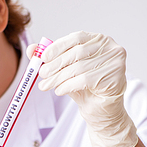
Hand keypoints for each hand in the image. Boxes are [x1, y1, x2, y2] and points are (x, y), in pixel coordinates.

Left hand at [27, 31, 137, 146]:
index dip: (58, 46)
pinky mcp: (116, 77)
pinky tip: (59, 91)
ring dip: (58, 78)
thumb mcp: (65, 70)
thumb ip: (50, 58)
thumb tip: (31, 49)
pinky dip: (68, 85)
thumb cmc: (84, 86)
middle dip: (55, 65)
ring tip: (46, 85)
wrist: (99, 109)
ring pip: (79, 68)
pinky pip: (86, 80)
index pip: (76, 37)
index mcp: (98, 40)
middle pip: (77, 53)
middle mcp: (110, 48)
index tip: (43, 57)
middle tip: (41, 74)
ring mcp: (115, 62)